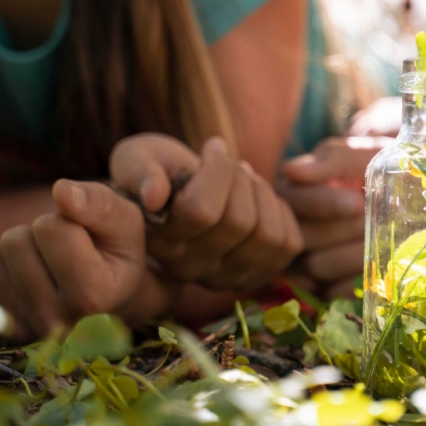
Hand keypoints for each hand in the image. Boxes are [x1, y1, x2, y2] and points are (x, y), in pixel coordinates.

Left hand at [0, 180, 163, 340]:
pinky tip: (19, 274)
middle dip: (37, 231)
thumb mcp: (124, 220)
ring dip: (13, 245)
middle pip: (16, 241)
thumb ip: (100, 203)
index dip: (65, 217)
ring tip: (41, 260)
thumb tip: (61, 191)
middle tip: (60, 249)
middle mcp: (56, 322)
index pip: (52, 229)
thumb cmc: (115, 249)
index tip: (84, 235)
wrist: (104, 292)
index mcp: (95, 297)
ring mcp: (21, 327)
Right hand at [109, 134, 302, 291]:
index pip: (201, 210)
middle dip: (242, 179)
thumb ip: (138, 171)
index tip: (213, 148)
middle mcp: (190, 270)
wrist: (184, 190)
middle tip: (232, 164)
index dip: (217, 170)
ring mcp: (226, 278)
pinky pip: (288, 243)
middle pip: (239, 222)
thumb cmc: (160, 169)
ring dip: (263, 194)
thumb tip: (155, 195)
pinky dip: (281, 212)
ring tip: (246, 180)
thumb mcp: (137, 158)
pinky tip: (260, 201)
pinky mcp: (257, 276)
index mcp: (159, 243)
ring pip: (267, 235)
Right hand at [278, 137, 392, 297]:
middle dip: (345, 229)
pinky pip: (330, 293)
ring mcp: (303, 262)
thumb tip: (290, 171)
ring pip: (316, 267)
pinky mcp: (322, 289)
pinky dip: (356, 280)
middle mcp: (291, 229)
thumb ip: (332, 159)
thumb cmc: (380, 170)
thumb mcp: (362, 154)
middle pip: (304, 238)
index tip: (357, 201)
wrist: (406, 196)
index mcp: (293, 193)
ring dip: (354, 254)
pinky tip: (376, 264)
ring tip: (381, 239)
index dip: (324, 203)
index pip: (295, 201)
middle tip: (376, 220)